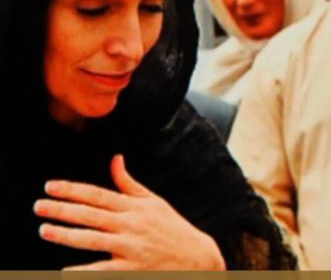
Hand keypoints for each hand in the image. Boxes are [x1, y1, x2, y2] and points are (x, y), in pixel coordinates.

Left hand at [33, 154, 225, 270]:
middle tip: (38, 205)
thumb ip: (129, 182)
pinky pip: (104, 270)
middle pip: (91, 215)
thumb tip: (115, 158)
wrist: (195, 257)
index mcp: (134, 206)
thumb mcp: (153, 201)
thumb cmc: (171, 227)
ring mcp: (131, 247)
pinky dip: (84, 271)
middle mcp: (131, 224)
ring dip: (67, 235)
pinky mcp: (133, 270)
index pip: (98, 194)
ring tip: (45, 230)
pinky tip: (64, 271)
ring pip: (93, 240)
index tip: (50, 186)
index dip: (73, 189)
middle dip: (63, 209)